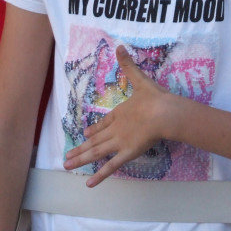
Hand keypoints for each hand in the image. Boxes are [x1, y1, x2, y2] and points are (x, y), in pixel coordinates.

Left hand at [63, 45, 171, 186]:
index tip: (84, 134)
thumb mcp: (140, 79)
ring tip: (67, 166)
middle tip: (66, 157)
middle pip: (94, 142)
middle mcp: (114, 129)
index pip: (102, 124)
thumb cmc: (154, 98)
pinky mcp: (126, 153)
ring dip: (81, 160)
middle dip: (80, 149)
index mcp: (118, 113)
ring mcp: (119, 142)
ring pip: (96, 153)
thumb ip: (128, 65)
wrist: (164, 112)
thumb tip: (119, 46)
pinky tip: (88, 184)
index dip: (92, 131)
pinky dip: (99, 176)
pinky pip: (111, 167)